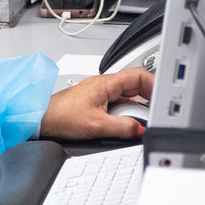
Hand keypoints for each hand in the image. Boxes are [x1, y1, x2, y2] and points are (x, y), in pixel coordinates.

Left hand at [38, 68, 153, 140]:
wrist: (41, 119)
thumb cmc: (61, 117)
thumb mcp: (98, 126)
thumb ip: (123, 128)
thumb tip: (140, 130)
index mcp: (105, 82)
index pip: (139, 75)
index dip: (155, 84)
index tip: (163, 98)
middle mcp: (103, 84)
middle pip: (135, 85)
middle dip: (148, 98)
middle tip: (156, 112)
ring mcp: (98, 92)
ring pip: (126, 95)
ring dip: (135, 107)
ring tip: (141, 120)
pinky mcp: (93, 102)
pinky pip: (116, 103)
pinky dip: (125, 112)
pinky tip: (125, 123)